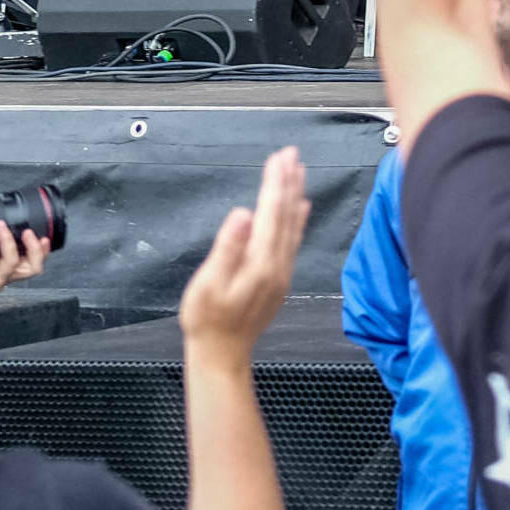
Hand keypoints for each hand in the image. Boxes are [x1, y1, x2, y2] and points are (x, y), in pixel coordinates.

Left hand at [0, 224, 49, 301]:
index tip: (44, 237)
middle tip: (29, 232)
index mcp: (9, 266)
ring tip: (0, 226)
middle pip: (33, 267)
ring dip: (8, 242)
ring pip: (12, 263)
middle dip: (35, 249)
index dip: (43, 251)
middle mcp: (5, 275)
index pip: (34, 261)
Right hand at [180, 146, 308, 357]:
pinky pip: (293, 241)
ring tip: (298, 170)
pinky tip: (302, 208)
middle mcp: (276, 266)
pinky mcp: (279, 280)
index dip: (275, 184)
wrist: (221, 356)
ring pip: (292, 226)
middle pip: (286, 215)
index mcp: (259, 263)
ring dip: (295, 196)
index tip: (278, 157)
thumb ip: (227, 248)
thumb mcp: (208, 284)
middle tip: (291, 153)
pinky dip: (299, 220)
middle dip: (288, 182)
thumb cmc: (207, 321)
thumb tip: (243, 214)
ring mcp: (281, 274)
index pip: (270, 213)